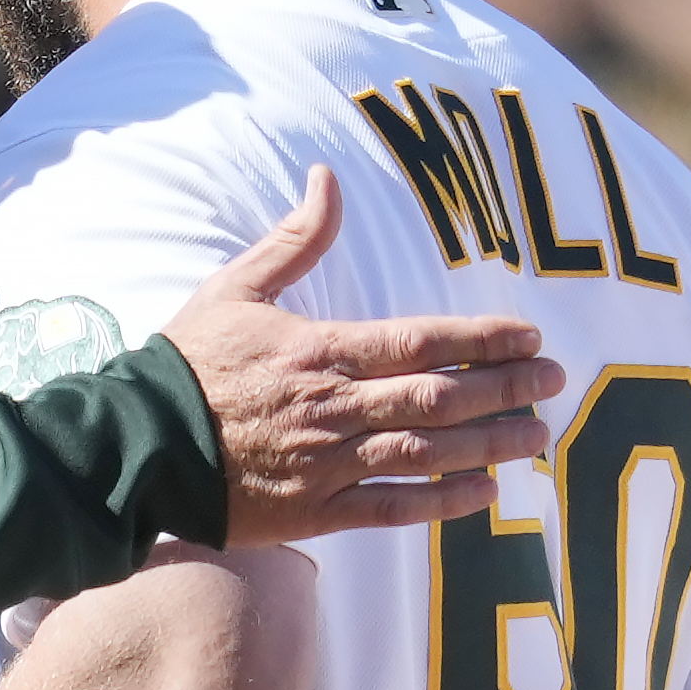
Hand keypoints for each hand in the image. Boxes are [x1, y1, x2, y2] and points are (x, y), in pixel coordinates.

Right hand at [160, 169, 563, 543]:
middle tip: (554, 383)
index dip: (482, 340)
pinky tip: (485, 494)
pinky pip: (393, 510)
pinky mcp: (316, 512)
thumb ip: (294, 238)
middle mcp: (336, 408)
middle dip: (506, 390)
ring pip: (429, 455)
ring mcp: (329, 464)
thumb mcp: (235, 287)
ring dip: (491, 445)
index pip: (421, 342)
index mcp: (322, 350)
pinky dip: (443, 503)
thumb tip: (326, 178)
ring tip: (539, 438)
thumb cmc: (186, 363)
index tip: (528, 338)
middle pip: (440, 398)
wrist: (136, 446)